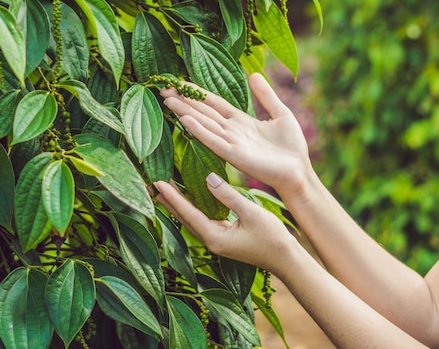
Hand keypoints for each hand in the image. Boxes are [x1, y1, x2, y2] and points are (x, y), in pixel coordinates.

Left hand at [154, 173, 296, 272]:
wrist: (286, 259)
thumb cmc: (272, 238)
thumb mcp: (251, 213)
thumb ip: (228, 195)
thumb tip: (208, 177)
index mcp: (215, 238)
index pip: (188, 214)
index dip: (173, 198)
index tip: (158, 183)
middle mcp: (212, 241)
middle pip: (184, 219)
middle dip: (168, 202)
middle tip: (152, 184)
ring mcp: (218, 241)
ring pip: (192, 220)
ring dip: (178, 205)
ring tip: (164, 190)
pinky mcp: (224, 238)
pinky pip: (202, 221)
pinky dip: (192, 209)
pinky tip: (189, 199)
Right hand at [161, 73, 311, 196]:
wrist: (300, 170)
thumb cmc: (292, 146)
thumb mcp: (280, 113)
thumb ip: (266, 95)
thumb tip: (254, 74)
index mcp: (241, 121)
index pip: (213, 103)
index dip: (196, 93)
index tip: (178, 83)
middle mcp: (232, 131)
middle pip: (203, 112)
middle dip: (184, 101)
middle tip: (163, 90)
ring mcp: (232, 143)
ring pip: (204, 124)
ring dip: (186, 112)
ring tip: (168, 100)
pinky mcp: (235, 155)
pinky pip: (214, 141)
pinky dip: (200, 131)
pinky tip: (185, 120)